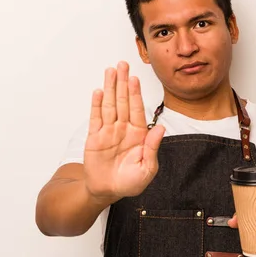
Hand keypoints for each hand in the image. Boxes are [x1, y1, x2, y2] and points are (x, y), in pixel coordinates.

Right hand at [83, 61, 165, 205]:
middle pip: (123, 101)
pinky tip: (99, 91)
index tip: (135, 78)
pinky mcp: (94, 137)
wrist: (108, 192)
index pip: (137, 109)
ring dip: (110, 88)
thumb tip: (160, 128)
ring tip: (110, 71)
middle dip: (123, 83)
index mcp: (138, 134)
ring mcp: (108, 131)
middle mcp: (123, 128)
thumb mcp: (147, 169)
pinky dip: (97, 104)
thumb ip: (152, 148)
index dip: (136, 93)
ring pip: (109, 105)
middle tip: (123, 65)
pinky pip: (96, 118)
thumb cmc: (130, 182)